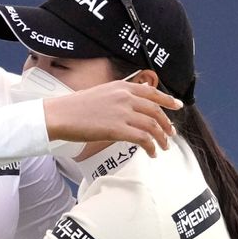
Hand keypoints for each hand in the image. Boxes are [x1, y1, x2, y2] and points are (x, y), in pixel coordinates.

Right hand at [44, 80, 181, 157]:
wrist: (60, 114)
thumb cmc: (75, 106)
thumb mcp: (101, 93)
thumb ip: (118, 96)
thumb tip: (132, 105)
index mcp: (121, 86)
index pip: (152, 92)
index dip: (167, 100)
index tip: (177, 105)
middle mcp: (125, 97)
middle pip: (156, 111)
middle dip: (166, 124)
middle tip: (171, 133)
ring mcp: (123, 113)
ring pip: (153, 126)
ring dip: (162, 138)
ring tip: (163, 147)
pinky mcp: (118, 129)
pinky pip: (143, 139)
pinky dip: (151, 147)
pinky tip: (151, 152)